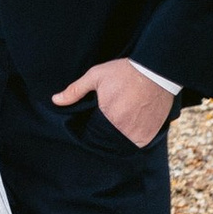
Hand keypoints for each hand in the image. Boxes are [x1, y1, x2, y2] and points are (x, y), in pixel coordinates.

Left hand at [51, 58, 173, 146]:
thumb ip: (75, 90)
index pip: (93, 134)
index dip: (93, 127)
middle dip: (106, 131)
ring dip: (120, 135)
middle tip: (113, 116)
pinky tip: (133, 123)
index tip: (98, 117)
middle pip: (108, 139)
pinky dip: (134, 136)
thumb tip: (56, 100)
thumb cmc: (125, 71)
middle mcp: (123, 129)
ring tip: (123, 119)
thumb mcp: (96, 76)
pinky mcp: (150, 134)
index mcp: (108, 118)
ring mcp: (138, 133)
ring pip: (123, 143)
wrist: (156, 70)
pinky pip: (138, 143)